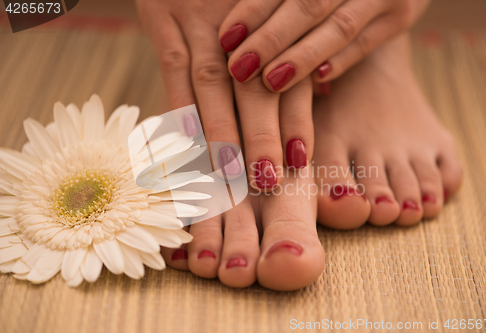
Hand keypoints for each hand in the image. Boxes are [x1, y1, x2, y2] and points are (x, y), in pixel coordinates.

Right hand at [136, 0, 314, 190]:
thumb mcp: (268, 8)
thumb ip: (286, 46)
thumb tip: (317, 91)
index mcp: (272, 23)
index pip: (287, 80)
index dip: (294, 122)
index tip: (298, 164)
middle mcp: (241, 25)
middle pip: (255, 88)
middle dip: (261, 136)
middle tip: (268, 179)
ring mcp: (199, 19)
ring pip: (214, 82)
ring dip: (222, 129)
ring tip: (229, 173)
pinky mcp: (162, 13)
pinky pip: (172, 63)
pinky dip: (179, 101)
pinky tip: (186, 137)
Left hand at [219, 0, 429, 91]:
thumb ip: (283, 1)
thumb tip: (235, 35)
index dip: (253, 10)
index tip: (226, 38)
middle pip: (309, 4)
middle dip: (272, 38)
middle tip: (240, 67)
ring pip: (339, 26)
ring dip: (302, 56)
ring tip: (271, 80)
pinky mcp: (400, 17)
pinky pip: (366, 42)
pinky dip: (341, 60)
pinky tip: (317, 78)